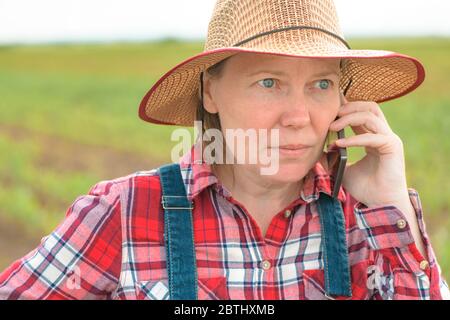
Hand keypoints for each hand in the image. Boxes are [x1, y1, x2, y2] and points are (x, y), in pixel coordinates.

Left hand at [328, 92, 410, 206]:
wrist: (381, 204)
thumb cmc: (365, 188)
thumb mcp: (342, 169)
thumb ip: (332, 158)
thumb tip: (316, 151)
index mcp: (373, 137)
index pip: (361, 114)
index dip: (346, 108)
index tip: (329, 109)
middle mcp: (383, 135)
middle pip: (370, 107)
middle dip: (349, 107)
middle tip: (331, 114)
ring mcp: (389, 139)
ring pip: (371, 116)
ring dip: (349, 118)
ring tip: (332, 127)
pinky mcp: (393, 147)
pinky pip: (372, 137)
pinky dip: (354, 138)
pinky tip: (339, 143)